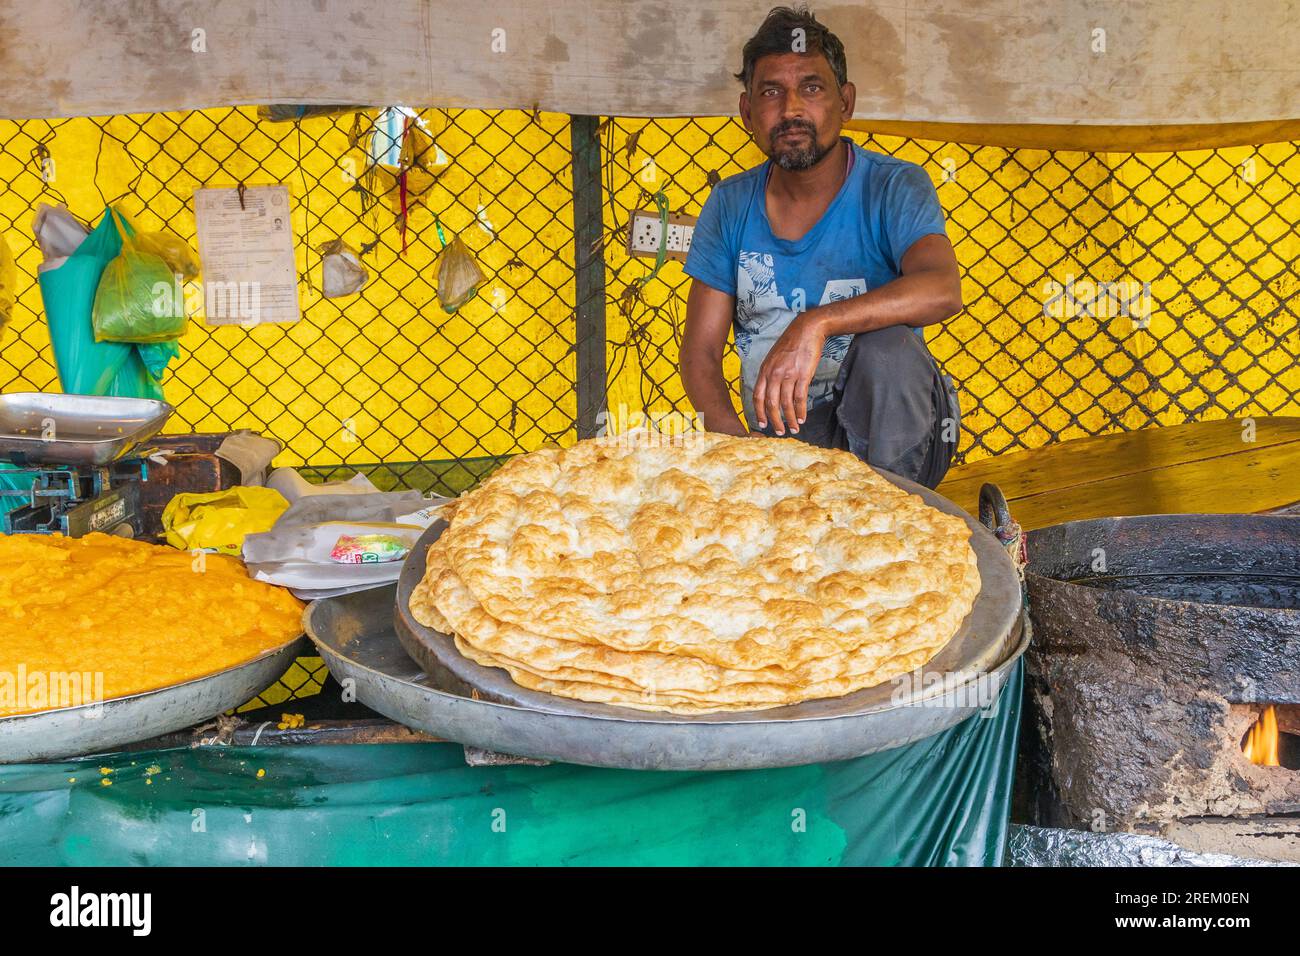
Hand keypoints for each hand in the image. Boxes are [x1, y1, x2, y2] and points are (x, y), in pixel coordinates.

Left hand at [752, 310, 825, 434]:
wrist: (807, 328)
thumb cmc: (791, 343)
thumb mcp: (774, 357)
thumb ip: (771, 373)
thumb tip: (771, 391)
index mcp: (765, 370)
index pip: (758, 396)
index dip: (759, 412)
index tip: (762, 424)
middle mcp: (774, 374)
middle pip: (771, 403)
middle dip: (775, 421)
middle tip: (779, 432)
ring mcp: (788, 374)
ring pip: (786, 403)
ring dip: (789, 419)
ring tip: (794, 429)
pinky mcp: (803, 375)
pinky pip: (800, 398)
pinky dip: (800, 410)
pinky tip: (802, 418)